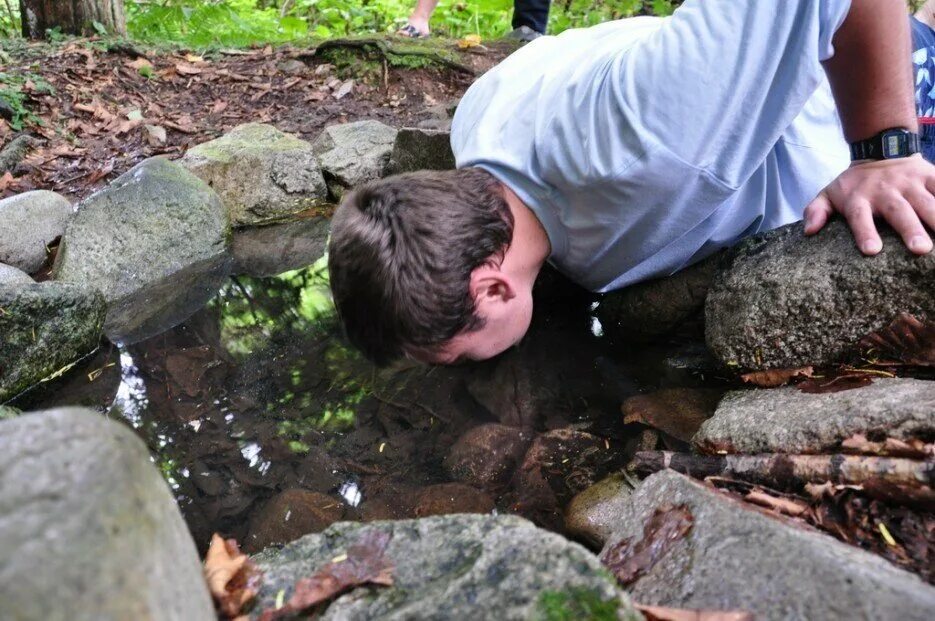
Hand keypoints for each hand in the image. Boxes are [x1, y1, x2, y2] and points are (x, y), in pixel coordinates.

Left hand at [804, 154, 934, 254]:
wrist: (880, 150)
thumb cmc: (853, 185)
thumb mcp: (829, 193)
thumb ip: (816, 211)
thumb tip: (809, 231)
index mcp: (859, 199)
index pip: (860, 218)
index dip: (865, 233)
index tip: (871, 251)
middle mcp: (886, 192)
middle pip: (899, 212)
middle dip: (911, 230)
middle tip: (920, 250)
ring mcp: (911, 184)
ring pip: (928, 202)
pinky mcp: (931, 176)